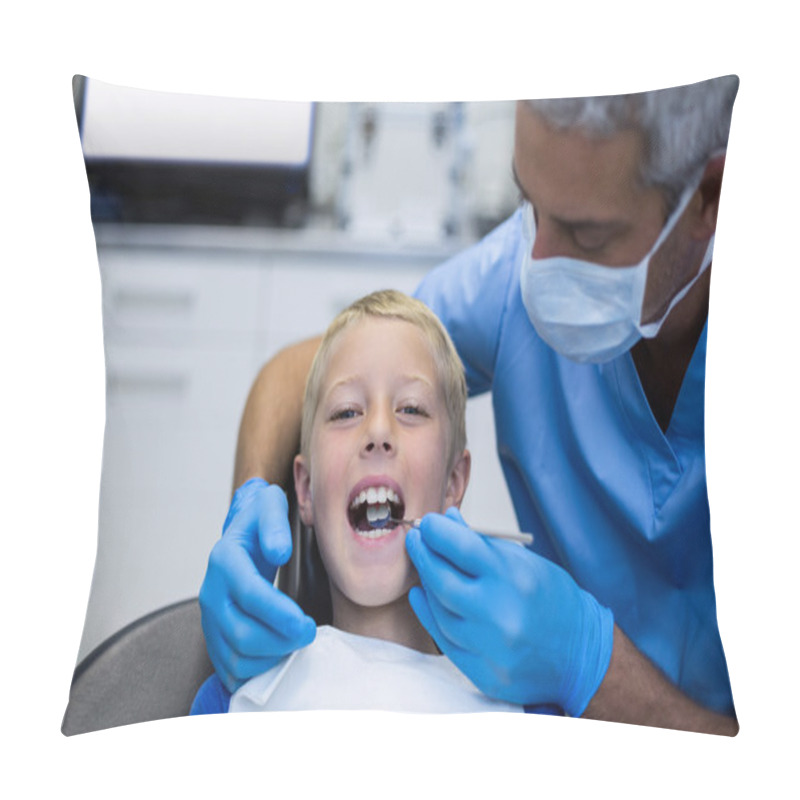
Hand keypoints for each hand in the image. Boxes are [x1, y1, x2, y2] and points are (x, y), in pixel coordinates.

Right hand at [198, 478, 315, 691]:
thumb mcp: (270, 507)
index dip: (279, 615)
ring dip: (272, 658)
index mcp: (224, 561)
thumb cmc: (260, 523)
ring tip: (295, 643)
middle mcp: (211, 593)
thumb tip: (278, 551)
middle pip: (242, 634)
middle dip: (281, 641)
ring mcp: (210, 619)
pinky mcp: (214, 638)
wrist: (241, 537)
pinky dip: (257, 672)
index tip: (307, 624)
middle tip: (310, 634)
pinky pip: (231, 669)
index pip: (250, 595)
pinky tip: (278, 657)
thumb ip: (275, 524)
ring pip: (236, 657)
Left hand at [405, 508, 613, 715]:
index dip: (437, 532)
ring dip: (426, 585)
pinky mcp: (486, 675)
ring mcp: (492, 649)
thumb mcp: (524, 562)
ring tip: (424, 566)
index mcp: (514, 580)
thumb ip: (482, 544)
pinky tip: (422, 596)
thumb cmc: (553, 601)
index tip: (427, 523)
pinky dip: (429, 616)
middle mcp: (501, 615)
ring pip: (440, 612)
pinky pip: (445, 641)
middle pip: (442, 581)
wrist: (582, 654)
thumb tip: (448, 521)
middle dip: (423, 556)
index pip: (462, 548)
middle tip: (415, 541)